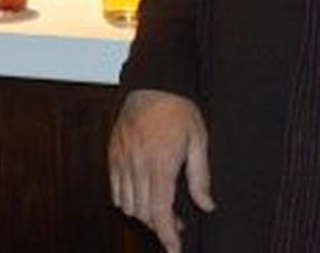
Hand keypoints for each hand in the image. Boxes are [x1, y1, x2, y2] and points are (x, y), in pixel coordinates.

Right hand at [108, 89, 214, 251]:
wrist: (151, 84)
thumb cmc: (178, 109)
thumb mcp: (199, 140)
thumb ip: (201, 177)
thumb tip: (207, 205)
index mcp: (161, 162)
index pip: (160, 211)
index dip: (167, 235)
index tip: (174, 249)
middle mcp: (137, 164)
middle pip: (143, 213)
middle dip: (160, 226)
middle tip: (178, 225)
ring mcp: (121, 159)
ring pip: (127, 205)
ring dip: (143, 215)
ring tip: (161, 209)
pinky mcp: (112, 155)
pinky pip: (115, 190)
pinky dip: (127, 201)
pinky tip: (142, 195)